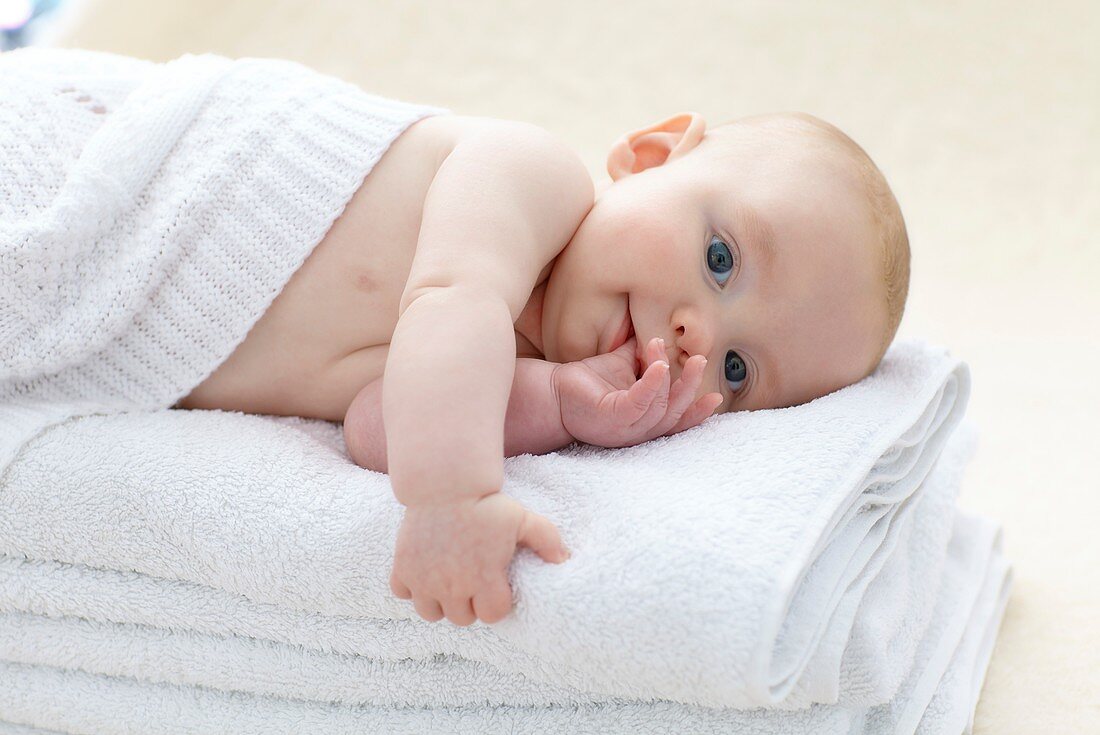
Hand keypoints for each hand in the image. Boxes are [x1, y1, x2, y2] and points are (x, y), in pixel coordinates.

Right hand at [389, 493, 568, 624]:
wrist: (445, 483)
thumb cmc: (486, 502)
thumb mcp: (522, 518)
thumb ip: (546, 539)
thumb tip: (563, 559)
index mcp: (484, 578)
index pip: (493, 615)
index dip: (497, 602)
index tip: (496, 585)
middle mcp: (453, 585)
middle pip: (462, 619)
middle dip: (470, 604)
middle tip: (473, 582)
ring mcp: (425, 579)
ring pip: (431, 614)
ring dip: (441, 603)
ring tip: (448, 583)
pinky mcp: (403, 567)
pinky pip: (402, 594)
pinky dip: (411, 587)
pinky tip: (425, 571)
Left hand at [552, 335, 722, 448]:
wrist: (552, 390)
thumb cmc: (588, 380)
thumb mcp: (624, 365)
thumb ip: (644, 355)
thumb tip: (661, 330)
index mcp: (643, 420)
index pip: (676, 420)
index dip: (697, 412)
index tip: (717, 397)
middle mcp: (636, 430)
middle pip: (674, 413)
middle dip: (690, 387)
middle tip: (699, 360)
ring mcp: (624, 428)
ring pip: (660, 407)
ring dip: (669, 377)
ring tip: (667, 350)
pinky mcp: (611, 420)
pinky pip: (639, 403)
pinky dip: (652, 384)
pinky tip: (657, 365)